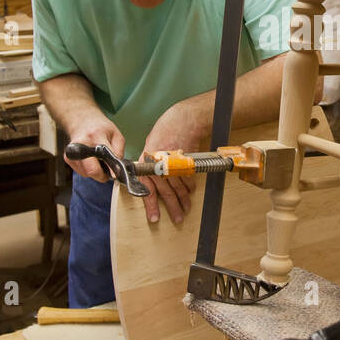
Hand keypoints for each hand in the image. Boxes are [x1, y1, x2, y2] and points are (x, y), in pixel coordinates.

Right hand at [65, 114, 125, 181]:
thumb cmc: (100, 128)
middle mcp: (81, 144)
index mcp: (95, 136)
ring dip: (96, 171)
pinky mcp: (67, 158)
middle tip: (107, 168)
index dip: (110, 170)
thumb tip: (117, 169)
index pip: (103, 157)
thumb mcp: (116, 135)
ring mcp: (72, 152)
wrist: (81, 121)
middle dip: (102, 174)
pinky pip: (82, 172)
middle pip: (92, 171)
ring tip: (98, 159)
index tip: (114, 175)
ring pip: (87, 174)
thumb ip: (119, 152)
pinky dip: (88, 169)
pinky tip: (90, 159)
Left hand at [138, 102, 206, 224]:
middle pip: (167, 193)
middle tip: (178, 219)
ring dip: (184, 200)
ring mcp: (174, 166)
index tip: (155, 218)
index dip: (151, 206)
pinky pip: (189, 180)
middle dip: (173, 208)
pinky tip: (190, 193)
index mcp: (148, 163)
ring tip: (186, 209)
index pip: (149, 189)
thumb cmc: (166, 129)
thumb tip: (149, 176)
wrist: (184, 120)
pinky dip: (190, 187)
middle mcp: (161, 166)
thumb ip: (149, 162)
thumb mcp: (150, 144)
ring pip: (180, 189)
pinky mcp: (187, 164)